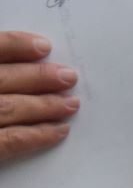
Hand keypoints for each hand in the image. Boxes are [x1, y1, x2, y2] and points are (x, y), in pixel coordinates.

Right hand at [0, 32, 77, 161]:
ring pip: (7, 109)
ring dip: (43, 105)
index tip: (43, 46)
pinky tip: (57, 131)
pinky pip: (6, 142)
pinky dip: (34, 136)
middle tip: (69, 76)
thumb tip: (19, 55)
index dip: (15, 45)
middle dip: (37, 77)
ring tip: (70, 103)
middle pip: (1, 78)